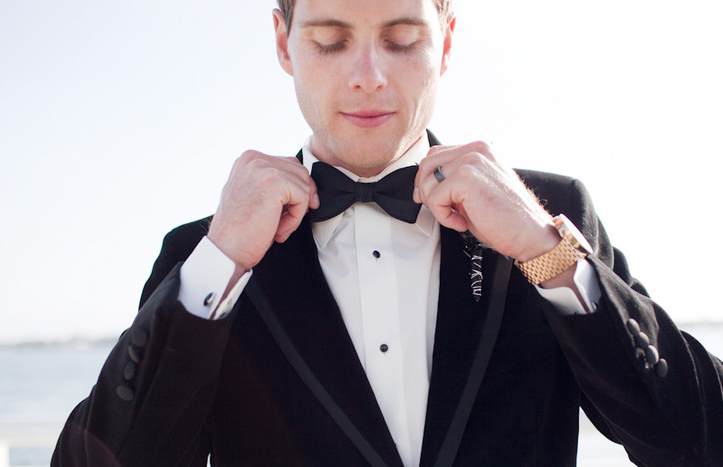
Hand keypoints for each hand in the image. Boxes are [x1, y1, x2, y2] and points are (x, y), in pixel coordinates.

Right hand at [207, 151, 318, 273]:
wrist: (225, 250)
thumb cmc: (238, 231)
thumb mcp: (252, 196)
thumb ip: (271, 184)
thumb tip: (302, 184)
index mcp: (248, 159)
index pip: (288, 164)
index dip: (296, 189)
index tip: (293, 208)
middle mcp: (254, 159)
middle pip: (299, 171)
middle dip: (301, 198)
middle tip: (288, 220)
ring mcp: (264, 168)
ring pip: (304, 185)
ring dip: (297, 211)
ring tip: (278, 228)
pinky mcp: (275, 181)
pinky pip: (303, 198)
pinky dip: (295, 219)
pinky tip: (278, 230)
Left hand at [413, 141, 558, 261]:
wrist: (530, 234)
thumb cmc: (506, 218)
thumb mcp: (476, 190)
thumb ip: (455, 180)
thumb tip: (425, 185)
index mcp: (479, 150)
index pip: (437, 154)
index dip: (427, 179)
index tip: (429, 199)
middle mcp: (476, 150)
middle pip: (427, 163)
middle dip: (425, 191)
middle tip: (441, 210)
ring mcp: (471, 161)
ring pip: (427, 181)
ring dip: (435, 205)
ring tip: (456, 217)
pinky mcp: (466, 178)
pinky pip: (434, 199)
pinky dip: (443, 217)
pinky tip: (461, 222)